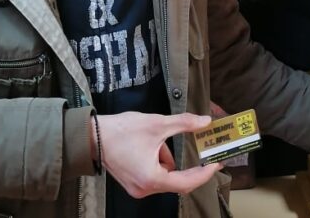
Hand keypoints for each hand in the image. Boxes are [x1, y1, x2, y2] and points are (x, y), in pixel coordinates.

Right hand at [95, 111, 222, 197]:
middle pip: (176, 180)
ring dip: (168, 158)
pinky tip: (150, 144)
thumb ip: (184, 123)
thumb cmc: (122, 131)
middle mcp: (145, 188)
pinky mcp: (133, 181)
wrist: (92, 136)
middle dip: (188, 165)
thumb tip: (205, 121)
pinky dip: (158, 159)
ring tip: (156, 139)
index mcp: (152, 179)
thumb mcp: (157, 123)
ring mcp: (138, 187)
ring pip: (165, 175)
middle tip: (204, 154)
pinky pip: (154, 173)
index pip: (186, 182)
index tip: (216, 164)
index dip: (204, 174)